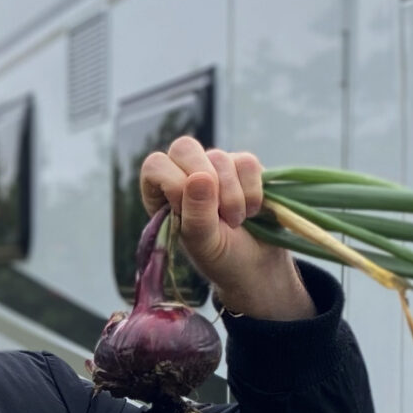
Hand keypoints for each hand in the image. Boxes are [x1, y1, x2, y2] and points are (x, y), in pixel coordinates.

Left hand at [137, 136, 312, 320]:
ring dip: (232, 197)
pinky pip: (248, 163)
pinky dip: (252, 191)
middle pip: (184, 147)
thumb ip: (196, 213)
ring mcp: (216, 168)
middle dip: (205, 181)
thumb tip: (200, 176)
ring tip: (235, 222)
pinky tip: (252, 211)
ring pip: (220, 157)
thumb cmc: (221, 258)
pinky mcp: (245, 167)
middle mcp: (186, 175)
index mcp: (162, 194)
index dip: (174, 183)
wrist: (257, 265)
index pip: (155, 165)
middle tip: (218, 214)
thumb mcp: (203, 244)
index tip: (189, 211)